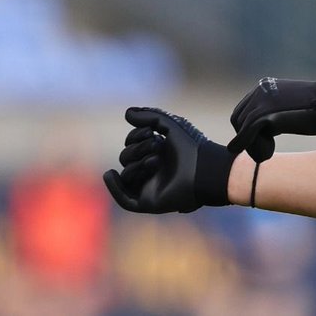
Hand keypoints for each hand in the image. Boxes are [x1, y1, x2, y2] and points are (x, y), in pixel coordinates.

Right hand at [103, 107, 233, 212]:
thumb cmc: (191, 146)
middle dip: (136, 149)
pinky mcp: (149, 202)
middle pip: (126, 158)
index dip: (135, 136)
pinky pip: (125, 199)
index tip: (151, 132)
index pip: (132, 144)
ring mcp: (150, 187)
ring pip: (127, 175)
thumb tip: (127, 113)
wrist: (205, 168)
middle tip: (157, 145)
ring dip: (136, 164)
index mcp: (157, 152)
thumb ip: (149, 116)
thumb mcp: (169, 124)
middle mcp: (152, 170)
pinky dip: (114, 187)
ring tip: (155, 161)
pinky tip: (110, 174)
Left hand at [228, 59, 315, 161]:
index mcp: (263, 87)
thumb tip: (266, 128)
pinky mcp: (266, 114)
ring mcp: (261, 101)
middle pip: (238, 119)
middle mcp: (258, 91)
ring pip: (242, 129)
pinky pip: (246, 135)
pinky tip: (265, 156)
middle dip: (247, 138)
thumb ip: (275, 112)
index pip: (243, 111)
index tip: (265, 141)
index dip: (248, 129)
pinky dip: (251, 147)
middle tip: (265, 150)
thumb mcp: (291, 105)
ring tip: (268, 153)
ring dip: (252, 145)